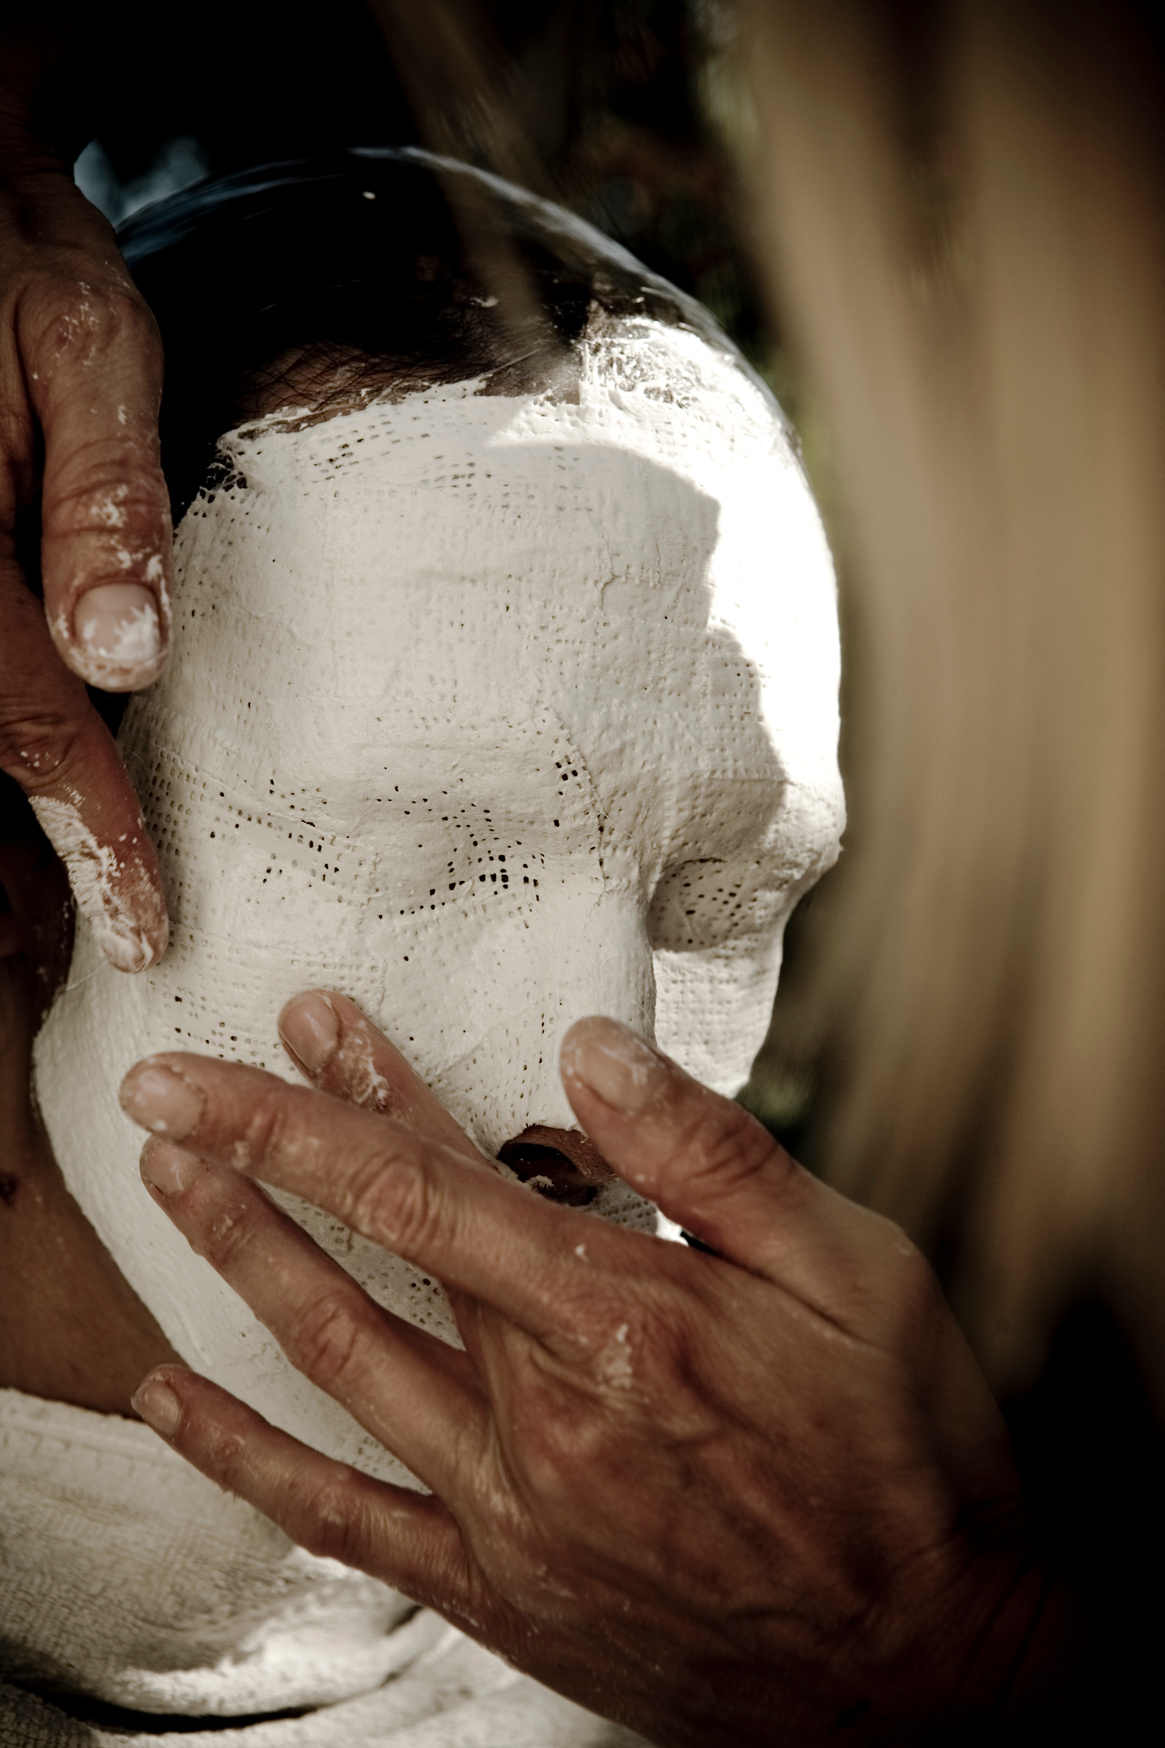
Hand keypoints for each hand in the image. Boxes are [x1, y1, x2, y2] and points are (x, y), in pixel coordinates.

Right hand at [0, 95, 169, 969]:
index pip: (22, 718)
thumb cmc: (18, 262)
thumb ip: (103, 504)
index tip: (141, 922)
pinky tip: (8, 825)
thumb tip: (127, 656)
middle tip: (82, 952)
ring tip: (39, 926)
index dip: (89, 830)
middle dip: (14, 867)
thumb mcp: (87, 350)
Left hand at [120, 995, 1071, 1745]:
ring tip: (169, 1184)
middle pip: (371, 1251)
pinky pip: (340, 1517)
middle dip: (262, 1154)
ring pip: (334, 1361)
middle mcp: (545, 1415)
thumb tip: (592, 1053)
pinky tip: (169, 1399)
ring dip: (239, 1260)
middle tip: (172, 1090)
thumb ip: (711, 1154)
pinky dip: (242, 1455)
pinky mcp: (499, 1589)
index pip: (435, 1184)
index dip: (336, 1102)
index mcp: (628, 1321)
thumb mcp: (856, 1273)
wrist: (925, 1676)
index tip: (273, 1035)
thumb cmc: (901, 1459)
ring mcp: (509, 1511)